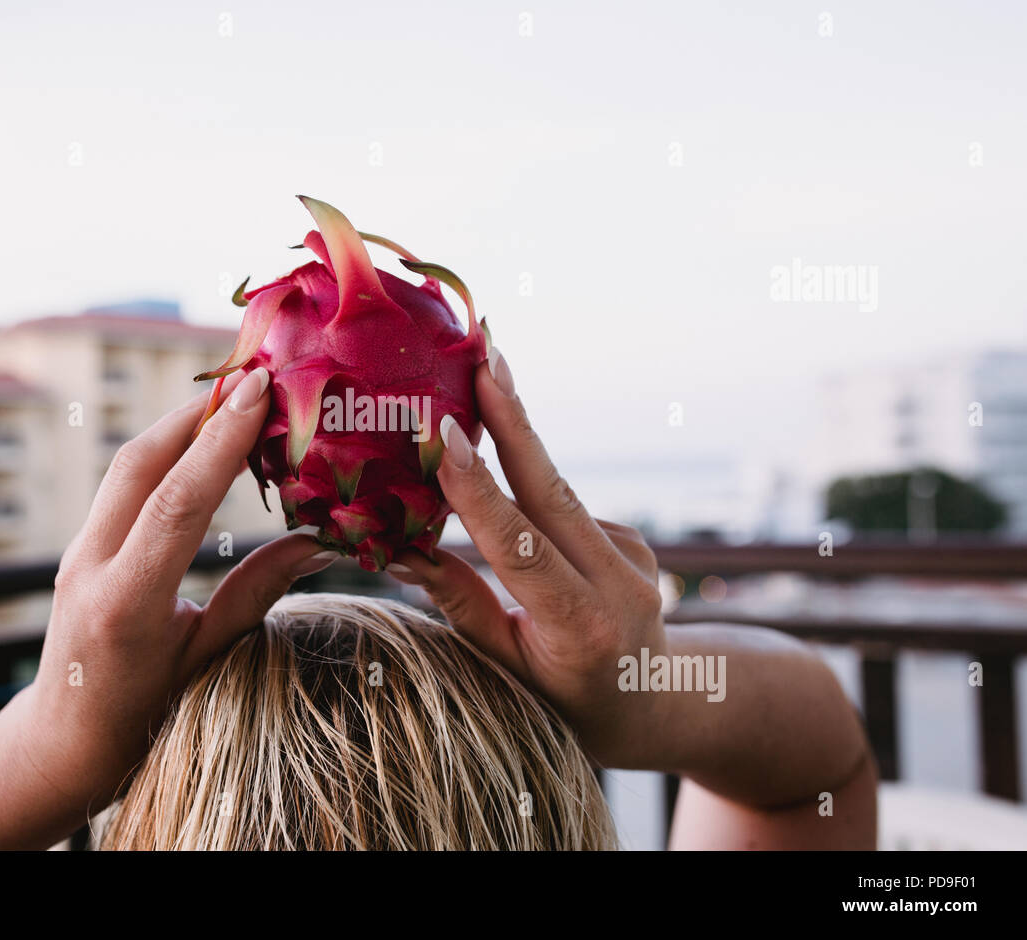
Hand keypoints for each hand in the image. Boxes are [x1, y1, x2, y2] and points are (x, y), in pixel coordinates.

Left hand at [22, 368, 339, 808]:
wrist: (62, 743)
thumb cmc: (142, 715)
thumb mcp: (208, 659)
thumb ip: (257, 593)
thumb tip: (321, 541)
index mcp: (127, 603)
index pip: (177, 502)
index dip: (220, 441)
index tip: (260, 392)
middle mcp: (92, 565)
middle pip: (141, 462)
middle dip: (198, 411)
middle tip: (257, 379)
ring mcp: (80, 552)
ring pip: (128, 466)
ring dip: (182, 425)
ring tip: (239, 399)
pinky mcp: (83, 546)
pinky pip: (125, 484)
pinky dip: (167, 453)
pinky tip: (205, 444)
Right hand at [390, 350, 668, 767]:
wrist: (656, 705)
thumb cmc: (568, 702)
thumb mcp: (508, 670)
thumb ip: (462, 605)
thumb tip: (401, 548)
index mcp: (581, 627)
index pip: (520, 546)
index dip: (479, 489)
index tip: (446, 434)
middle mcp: (618, 584)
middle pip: (553, 490)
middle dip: (514, 417)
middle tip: (485, 353)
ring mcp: (634, 556)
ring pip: (555, 490)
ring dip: (514, 433)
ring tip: (483, 369)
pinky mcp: (633, 539)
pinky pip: (562, 508)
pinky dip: (527, 492)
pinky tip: (508, 492)